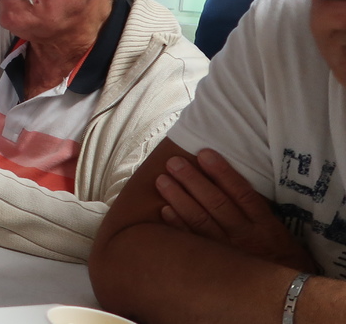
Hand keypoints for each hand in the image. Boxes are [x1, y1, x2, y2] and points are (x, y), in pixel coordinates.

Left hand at [156, 148, 315, 271]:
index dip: (222, 172)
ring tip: (162, 180)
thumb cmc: (280, 257)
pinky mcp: (214, 265)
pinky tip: (163, 210)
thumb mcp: (278, 232)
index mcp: (265, 225)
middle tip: (173, 163)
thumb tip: (226, 179)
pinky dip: (178, 226)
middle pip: (217, 204)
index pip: (242, 193)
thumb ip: (257, 210)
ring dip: (179, 199)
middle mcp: (246, 237)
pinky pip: (193, 243)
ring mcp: (228, 252)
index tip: (204, 153)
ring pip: (201, 221)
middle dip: (193, 181)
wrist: (287, 297)